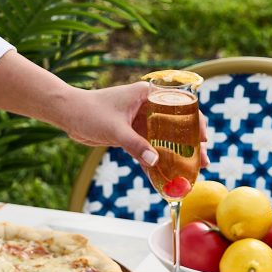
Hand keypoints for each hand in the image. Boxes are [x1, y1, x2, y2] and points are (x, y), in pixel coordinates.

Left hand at [0, 52, 208, 171]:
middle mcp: (147, 106)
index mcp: (147, 95)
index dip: (196, 121)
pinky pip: (148, 148)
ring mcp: (140, 121)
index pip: (180, 105)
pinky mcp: (131, 134)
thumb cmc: (89, 112)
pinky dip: (155, 161)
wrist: (67, 114)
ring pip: (164, 139)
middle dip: (190, 143)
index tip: (204, 138)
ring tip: (191, 171)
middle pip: (176, 125)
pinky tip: (165, 177)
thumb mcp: (115, 129)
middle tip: (203, 161)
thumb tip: (156, 161)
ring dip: (176, 155)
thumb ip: (136, 145)